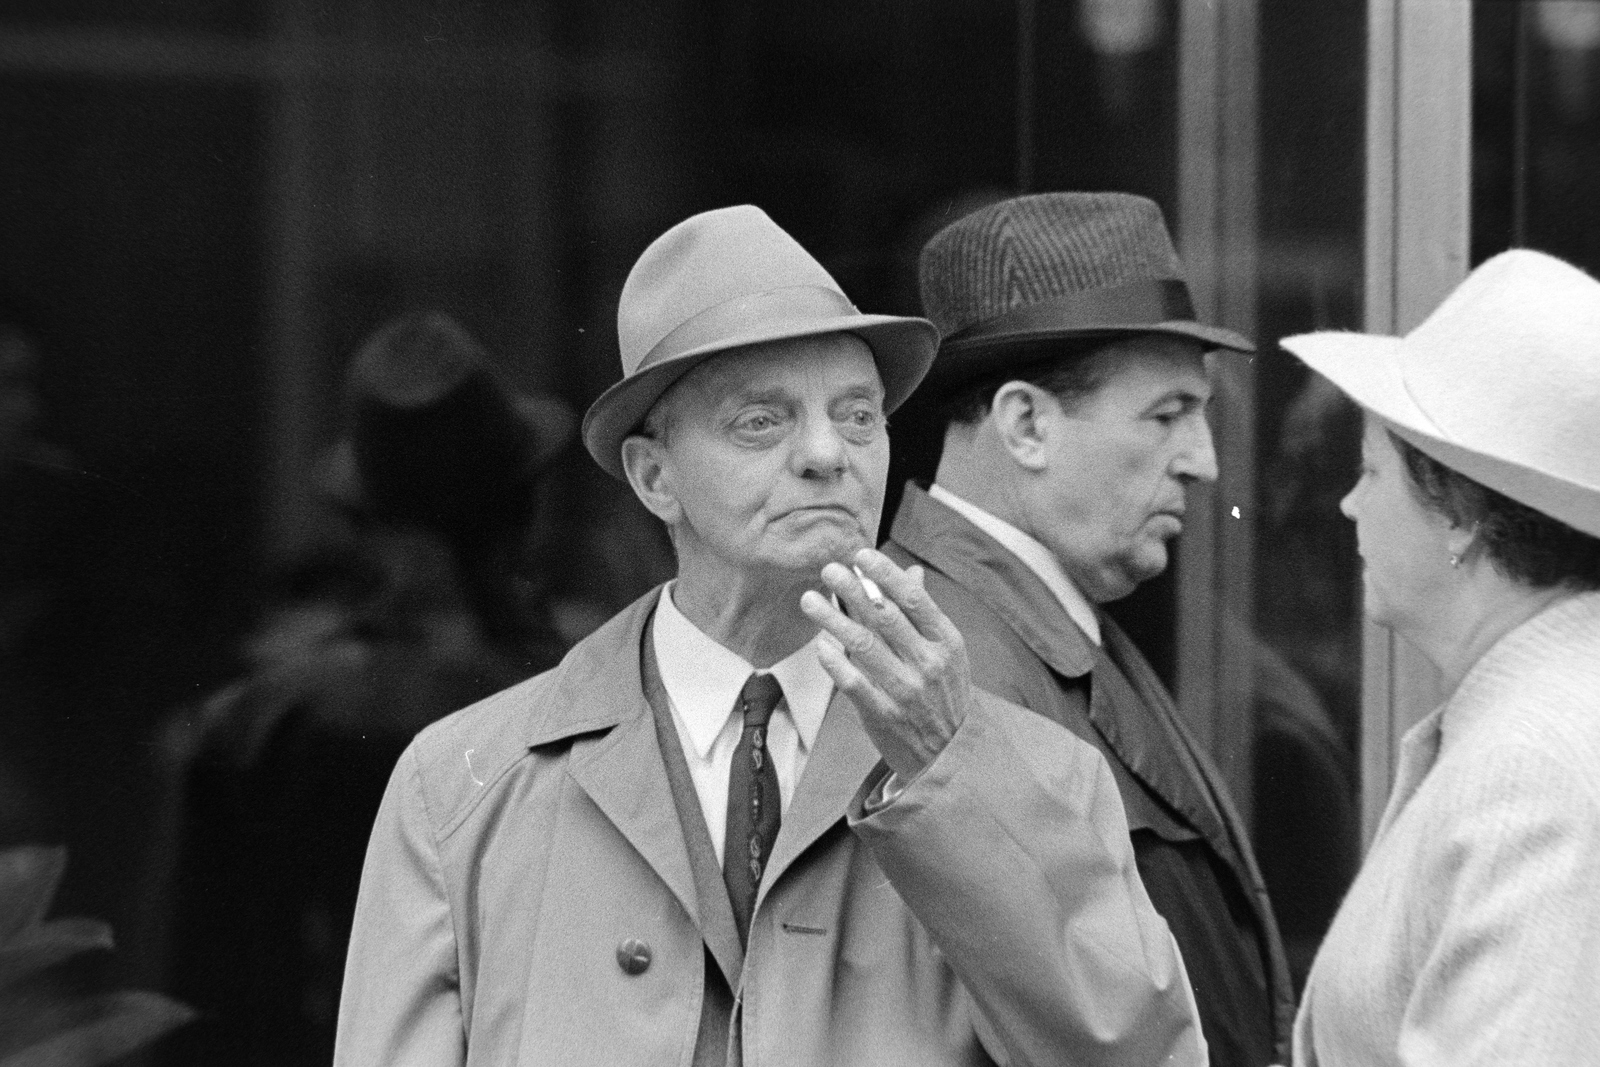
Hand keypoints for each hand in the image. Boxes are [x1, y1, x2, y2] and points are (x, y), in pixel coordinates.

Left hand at [800, 548, 973, 779]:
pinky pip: (853, 683)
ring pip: (863, 646)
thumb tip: (911, 572)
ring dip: (832, 620)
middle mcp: (928, 663)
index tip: (861, 556)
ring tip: (810, 600)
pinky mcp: (885, 714)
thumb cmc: (945, 694)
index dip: (886, 575)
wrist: (950, 755)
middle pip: (884, 617)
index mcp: (946, 642)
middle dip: (853, 590)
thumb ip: (924, 613)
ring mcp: (907, 690)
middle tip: (828, 570)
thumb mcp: (948, 652)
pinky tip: (820, 645)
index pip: (914, 600)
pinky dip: (834, 662)